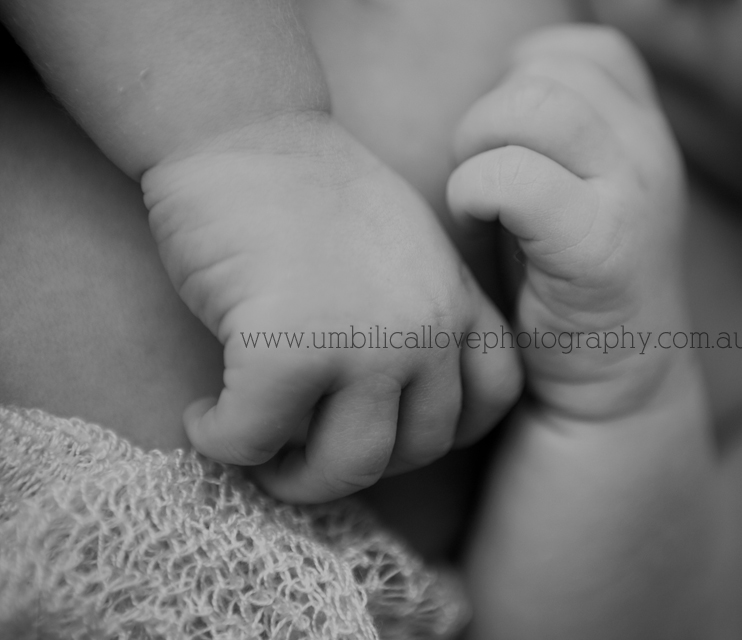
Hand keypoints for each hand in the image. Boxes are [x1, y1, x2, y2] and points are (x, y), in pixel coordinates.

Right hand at [142, 116, 521, 502]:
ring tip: (254, 447)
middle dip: (353, 466)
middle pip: (418, 450)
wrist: (243, 130)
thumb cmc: (310, 191)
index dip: (440, 432)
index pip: (493, 398)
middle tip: (297, 453)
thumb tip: (372, 416)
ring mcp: (367, 341)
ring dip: (293, 478)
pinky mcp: (289, 348)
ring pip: (348, 467)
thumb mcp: (402, 253)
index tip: (385, 432)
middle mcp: (428, 327)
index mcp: (457, 300)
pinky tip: (200, 416)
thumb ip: (413, 324)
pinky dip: (221, 443)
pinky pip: (255, 440)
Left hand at [447, 25, 687, 419]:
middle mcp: (651, 151)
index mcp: (644, 131)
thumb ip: (552, 130)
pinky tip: (478, 222)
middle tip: (481, 178)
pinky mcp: (601, 248)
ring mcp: (634, 196)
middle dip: (488, 118)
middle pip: (547, 76)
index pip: (582, 51)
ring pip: (533, 110)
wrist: (613, 384)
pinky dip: (474, 191)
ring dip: (478, 149)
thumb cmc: (566, 281)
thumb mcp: (575, 187)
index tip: (510, 143)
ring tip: (478, 201)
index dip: (524, 79)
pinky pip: (514, 178)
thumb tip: (494, 81)